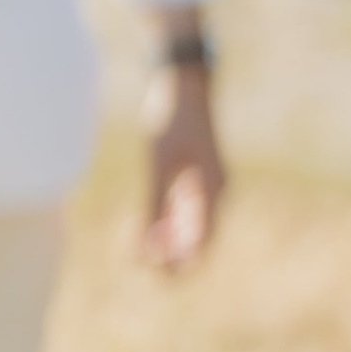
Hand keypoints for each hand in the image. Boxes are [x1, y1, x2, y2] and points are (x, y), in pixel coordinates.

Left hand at [139, 55, 224, 272]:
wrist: (182, 83)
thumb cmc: (172, 119)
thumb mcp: (159, 164)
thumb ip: (155, 205)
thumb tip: (148, 246)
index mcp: (213, 193)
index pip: (201, 247)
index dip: (178, 264)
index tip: (151, 268)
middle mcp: (215, 195)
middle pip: (196, 243)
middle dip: (169, 257)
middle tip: (137, 261)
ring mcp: (206, 187)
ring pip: (189, 229)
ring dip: (165, 242)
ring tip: (135, 248)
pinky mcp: (194, 177)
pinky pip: (183, 212)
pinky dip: (165, 224)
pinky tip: (143, 227)